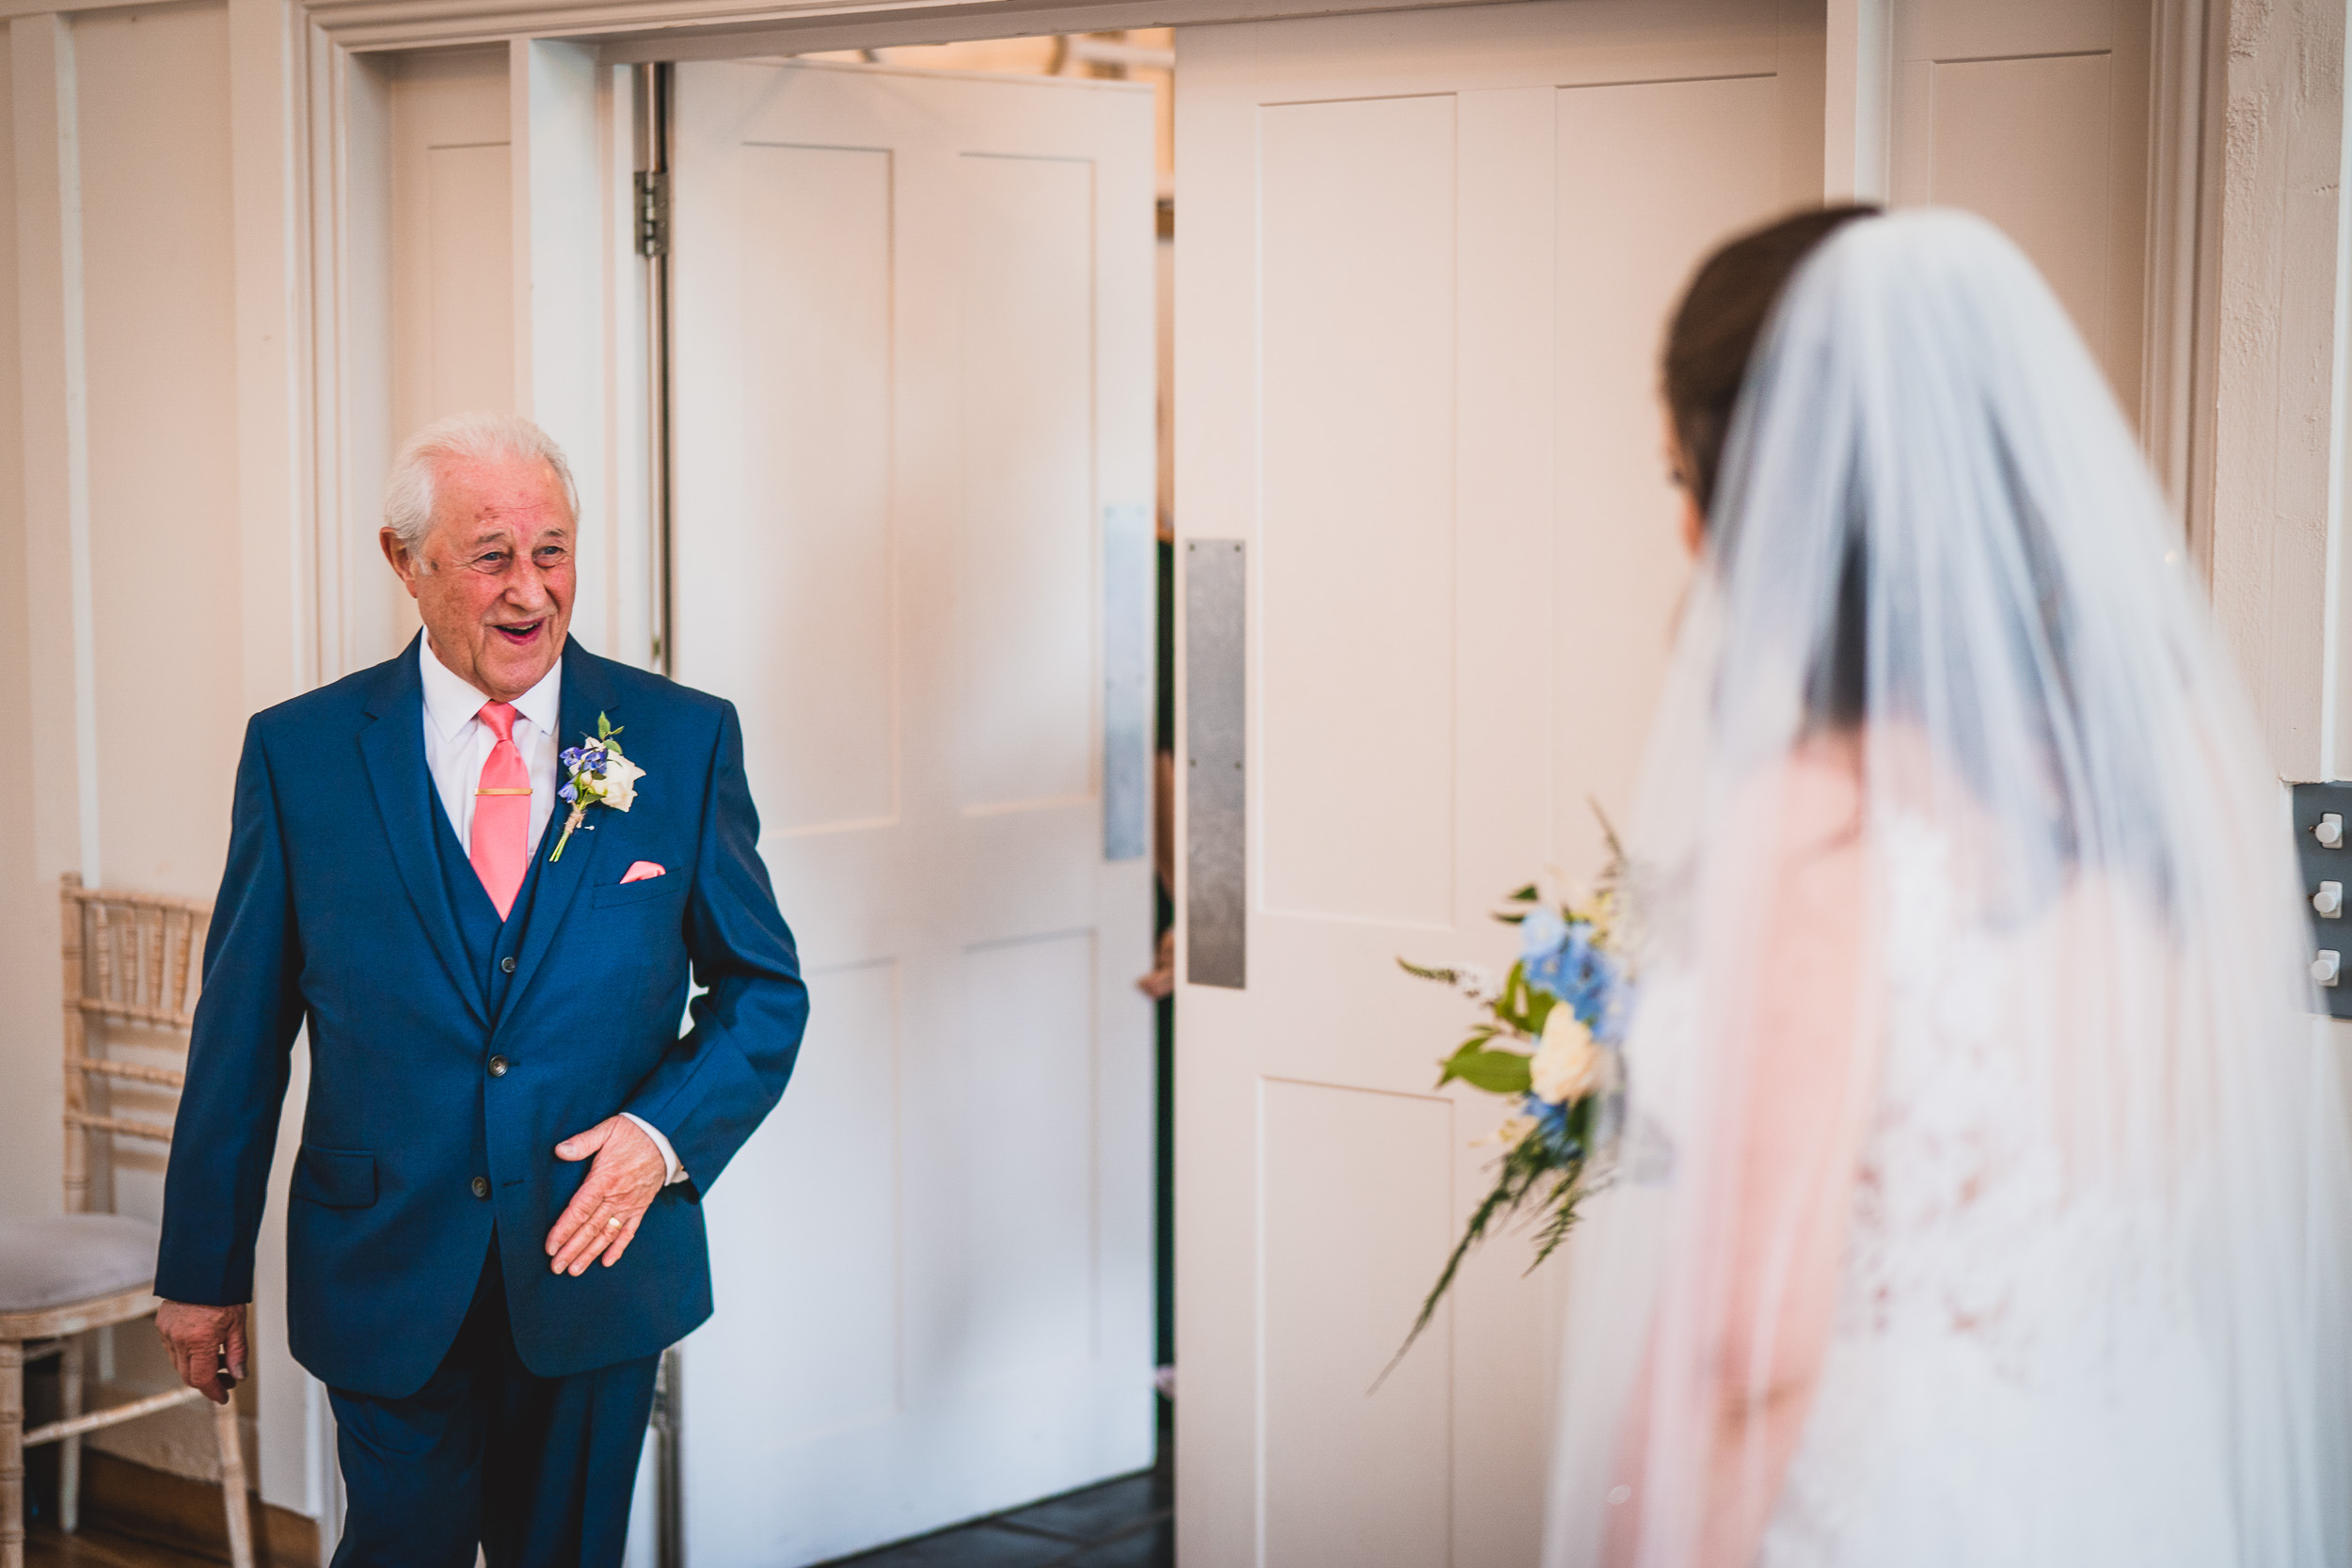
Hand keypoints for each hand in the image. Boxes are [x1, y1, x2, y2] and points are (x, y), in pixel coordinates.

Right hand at [155, 1300, 246, 1405]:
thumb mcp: (238, 1324)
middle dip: (208, 1381)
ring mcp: (167, 1332)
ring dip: (198, 1367)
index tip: (224, 1396)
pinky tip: (203, 1346)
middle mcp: (179, 1339)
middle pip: (189, 1375)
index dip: (214, 1391)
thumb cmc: (223, 1291)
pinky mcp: (161, 1324)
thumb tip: (239, 1376)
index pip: (203, 1379)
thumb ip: (238, 1353)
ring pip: (179, 1363)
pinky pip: (172, 1348)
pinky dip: (187, 1354)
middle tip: (227, 1378)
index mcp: (200, 1340)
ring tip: (220, 1357)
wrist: (203, 1267)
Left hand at [545, 1115, 666, 1274]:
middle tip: (557, 1267)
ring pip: (607, 1234)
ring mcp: (630, 1204)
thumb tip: (560, 1150)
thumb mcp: (607, 1130)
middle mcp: (617, 1197)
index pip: (579, 1211)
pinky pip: (629, 1231)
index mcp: (605, 1179)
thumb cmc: (635, 1132)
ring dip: (590, 1254)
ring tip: (575, 1270)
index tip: (551, 1247)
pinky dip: (618, 1247)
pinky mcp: (641, 1206)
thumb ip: (583, 1142)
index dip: (563, 1230)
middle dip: (572, 1250)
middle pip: (590, 1228)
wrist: (667, 1136)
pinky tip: (607, 1261)